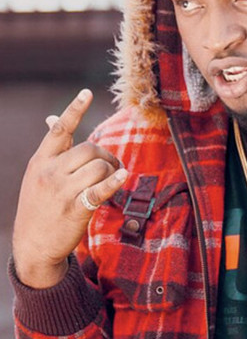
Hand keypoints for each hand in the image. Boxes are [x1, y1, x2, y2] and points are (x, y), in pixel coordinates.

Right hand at [12, 89, 127, 287]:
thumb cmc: (40, 206)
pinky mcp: (75, 209)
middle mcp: (49, 173)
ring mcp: (61, 191)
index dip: (74, 110)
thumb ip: (53, 151)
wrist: (32, 246)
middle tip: (112, 165)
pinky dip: (114, 181)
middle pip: (89, 149)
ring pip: (98, 166)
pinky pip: (99, 189)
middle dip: (106, 154)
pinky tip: (123, 175)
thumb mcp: (38, 175)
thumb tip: (53, 119)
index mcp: (40, 161)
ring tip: (113, 178)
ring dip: (112, 170)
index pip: (59, 131)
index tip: (87, 93)